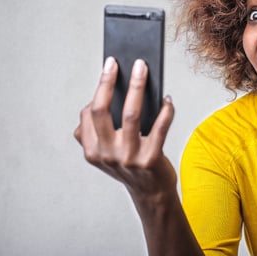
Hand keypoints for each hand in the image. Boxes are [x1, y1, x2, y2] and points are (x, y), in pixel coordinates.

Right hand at [74, 57, 176, 199]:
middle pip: (102, 110)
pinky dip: (165, 111)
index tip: (109, 67)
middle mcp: (107, 155)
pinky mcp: (150, 160)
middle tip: (117, 62)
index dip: (100, 88)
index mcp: (92, 151)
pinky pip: (159, 128)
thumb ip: (96, 132)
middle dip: (108, 81)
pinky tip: (167, 99)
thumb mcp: (106, 153)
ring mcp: (128, 158)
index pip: (89, 114)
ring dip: (137, 87)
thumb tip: (100, 97)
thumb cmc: (130, 165)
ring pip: (131, 114)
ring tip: (143, 69)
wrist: (151, 193)